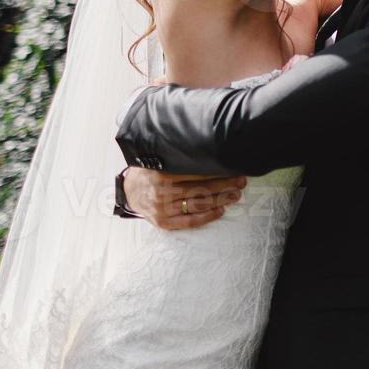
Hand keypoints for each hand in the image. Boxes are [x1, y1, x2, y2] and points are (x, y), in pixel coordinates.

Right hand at [122, 167, 246, 230]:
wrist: (128, 192)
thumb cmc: (149, 172)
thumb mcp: (158, 159)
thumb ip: (176, 156)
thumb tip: (207, 145)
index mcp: (161, 174)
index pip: (196, 173)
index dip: (217, 171)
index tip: (233, 168)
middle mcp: (161, 192)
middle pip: (200, 189)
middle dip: (224, 185)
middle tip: (240, 182)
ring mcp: (162, 209)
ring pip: (197, 205)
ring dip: (220, 200)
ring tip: (235, 195)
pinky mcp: (163, 222)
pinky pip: (188, 221)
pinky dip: (206, 217)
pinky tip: (220, 211)